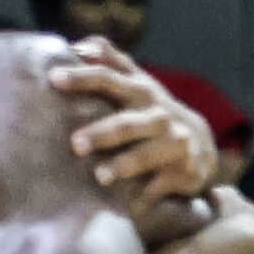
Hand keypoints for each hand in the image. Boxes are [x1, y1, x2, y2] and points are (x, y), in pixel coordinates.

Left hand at [51, 38, 216, 206]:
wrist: (199, 144)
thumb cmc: (153, 112)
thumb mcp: (139, 82)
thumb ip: (112, 61)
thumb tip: (79, 45)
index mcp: (140, 90)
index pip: (109, 77)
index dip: (82, 76)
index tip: (53, 78)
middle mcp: (157, 114)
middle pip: (126, 122)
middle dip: (102, 132)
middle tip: (75, 144)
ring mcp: (173, 142)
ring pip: (145, 154)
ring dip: (123, 165)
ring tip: (100, 176)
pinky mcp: (183, 170)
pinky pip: (160, 185)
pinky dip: (145, 196)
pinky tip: (132, 208)